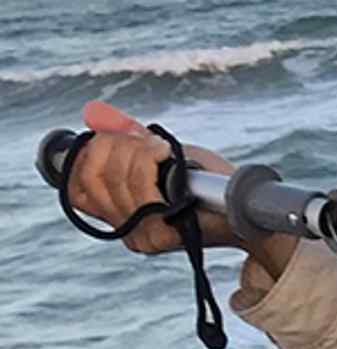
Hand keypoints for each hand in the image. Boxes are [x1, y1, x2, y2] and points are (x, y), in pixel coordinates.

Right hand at [64, 100, 236, 251]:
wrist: (246, 206)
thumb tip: (93, 113)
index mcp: (119, 214)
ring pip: (116, 177)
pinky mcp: (159, 235)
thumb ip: (127, 136)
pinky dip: (150, 161)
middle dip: (120, 146)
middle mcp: (125, 230)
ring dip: (139, 151)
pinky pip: (139, 187)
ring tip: (163, 150)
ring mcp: (140, 236)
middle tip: (153, 144)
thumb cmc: (209, 180)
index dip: (93, 152)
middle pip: (94, 174)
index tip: (125, 141)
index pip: (78, 184)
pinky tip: (167, 157)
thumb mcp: (162, 152)